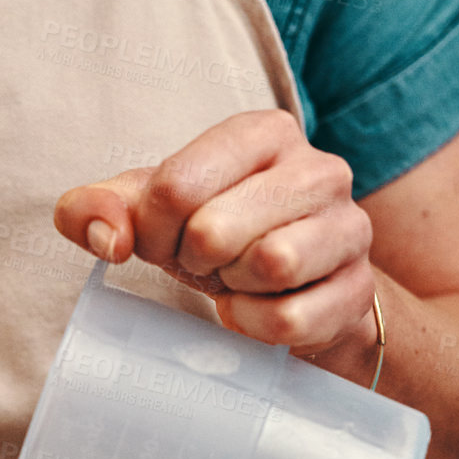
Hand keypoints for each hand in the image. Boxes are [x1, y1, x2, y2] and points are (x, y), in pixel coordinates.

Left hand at [55, 110, 377, 356]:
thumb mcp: (152, 214)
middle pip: (213, 230)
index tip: (168, 241)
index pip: (174, 187)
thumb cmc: (218, 237)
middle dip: (194, 261)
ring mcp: (350, 228)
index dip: (153, 232)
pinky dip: (257, 325)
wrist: (296, 290)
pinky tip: (261, 310)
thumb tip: (104, 238)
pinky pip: (289, 319)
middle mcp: (319, 168)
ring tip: (239, 279)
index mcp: (262, 133)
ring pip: (267, 266)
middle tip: (208, 263)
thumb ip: (99, 208)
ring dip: (233, 288)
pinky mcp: (359, 289)